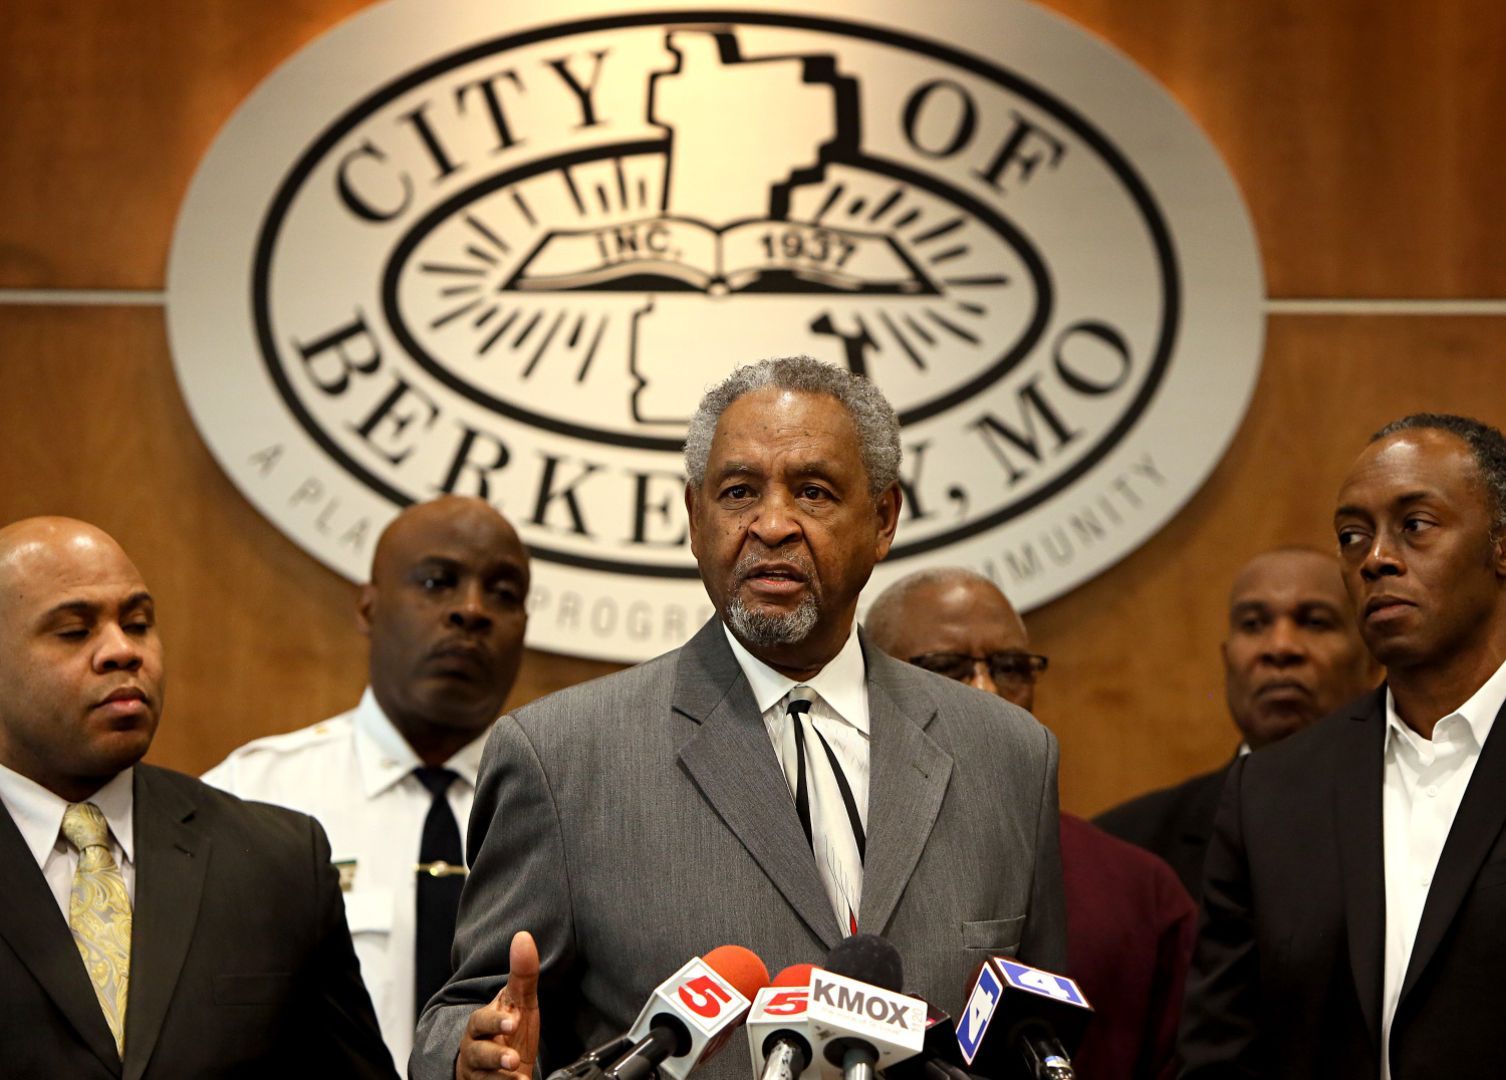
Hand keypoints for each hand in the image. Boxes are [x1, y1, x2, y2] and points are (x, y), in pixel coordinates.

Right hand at [457, 931, 541, 1079]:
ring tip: (518, 1077)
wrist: (499, 1065)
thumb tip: (523, 936)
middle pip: (478, 1053)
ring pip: (483, 1078)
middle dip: (494, 1056)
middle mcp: (476, 1049)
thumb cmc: (508, 1030)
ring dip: (500, 1078)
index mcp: (481, 1025)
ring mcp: (480, 1073)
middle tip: (512, 1058)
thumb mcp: (519, 1002)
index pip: (481, 1021)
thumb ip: (523, 973)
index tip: (513, 1021)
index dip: (495, 1021)